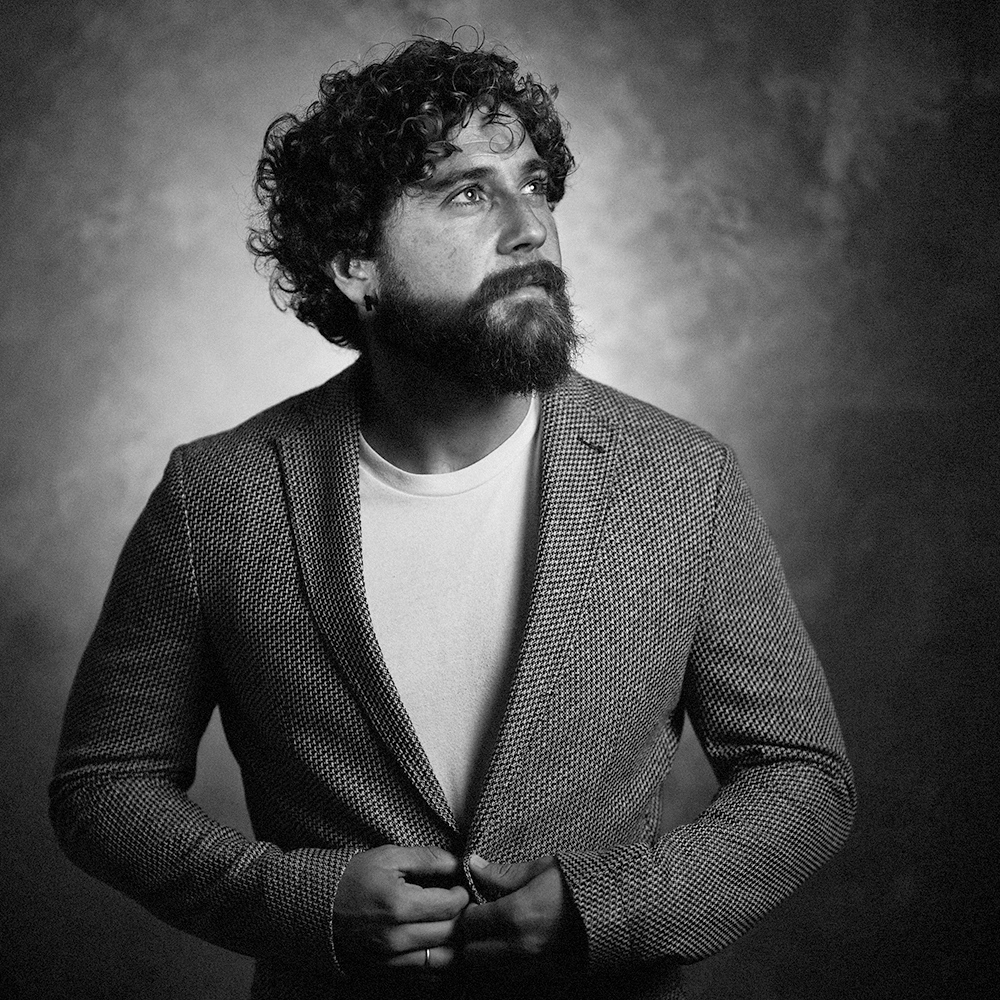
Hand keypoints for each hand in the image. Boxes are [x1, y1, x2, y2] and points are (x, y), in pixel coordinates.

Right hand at [333, 844, 469, 973]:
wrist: (315, 905)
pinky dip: (439, 964)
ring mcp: (390, 960)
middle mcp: (396, 938)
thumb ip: (428, 859)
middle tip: (461, 906)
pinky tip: (437, 946)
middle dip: (462, 918)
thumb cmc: (354, 876)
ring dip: (455, 944)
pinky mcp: (385, 972)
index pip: (450, 906)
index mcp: (398, 905)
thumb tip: (459, 863)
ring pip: (444, 962)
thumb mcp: (389, 856)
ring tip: (452, 926)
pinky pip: (426, 978)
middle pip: (450, 934)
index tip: (459, 888)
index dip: (462, 894)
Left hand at [458, 854, 586, 974]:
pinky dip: (503, 963)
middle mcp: (519, 946)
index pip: (469, 923)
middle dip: (469, 937)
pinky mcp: (544, 974)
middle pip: (471, 954)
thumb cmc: (579, 882)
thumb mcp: (541, 867)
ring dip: (484, 953)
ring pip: (489, 969)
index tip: (472, 900)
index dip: (465, 911)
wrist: (617, 908)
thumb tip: (474, 866)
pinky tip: (511, 943)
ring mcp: (532, 965)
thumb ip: (503, 872)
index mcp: (515, 915)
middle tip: (479, 918)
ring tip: (493, 932)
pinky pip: (510, 975)